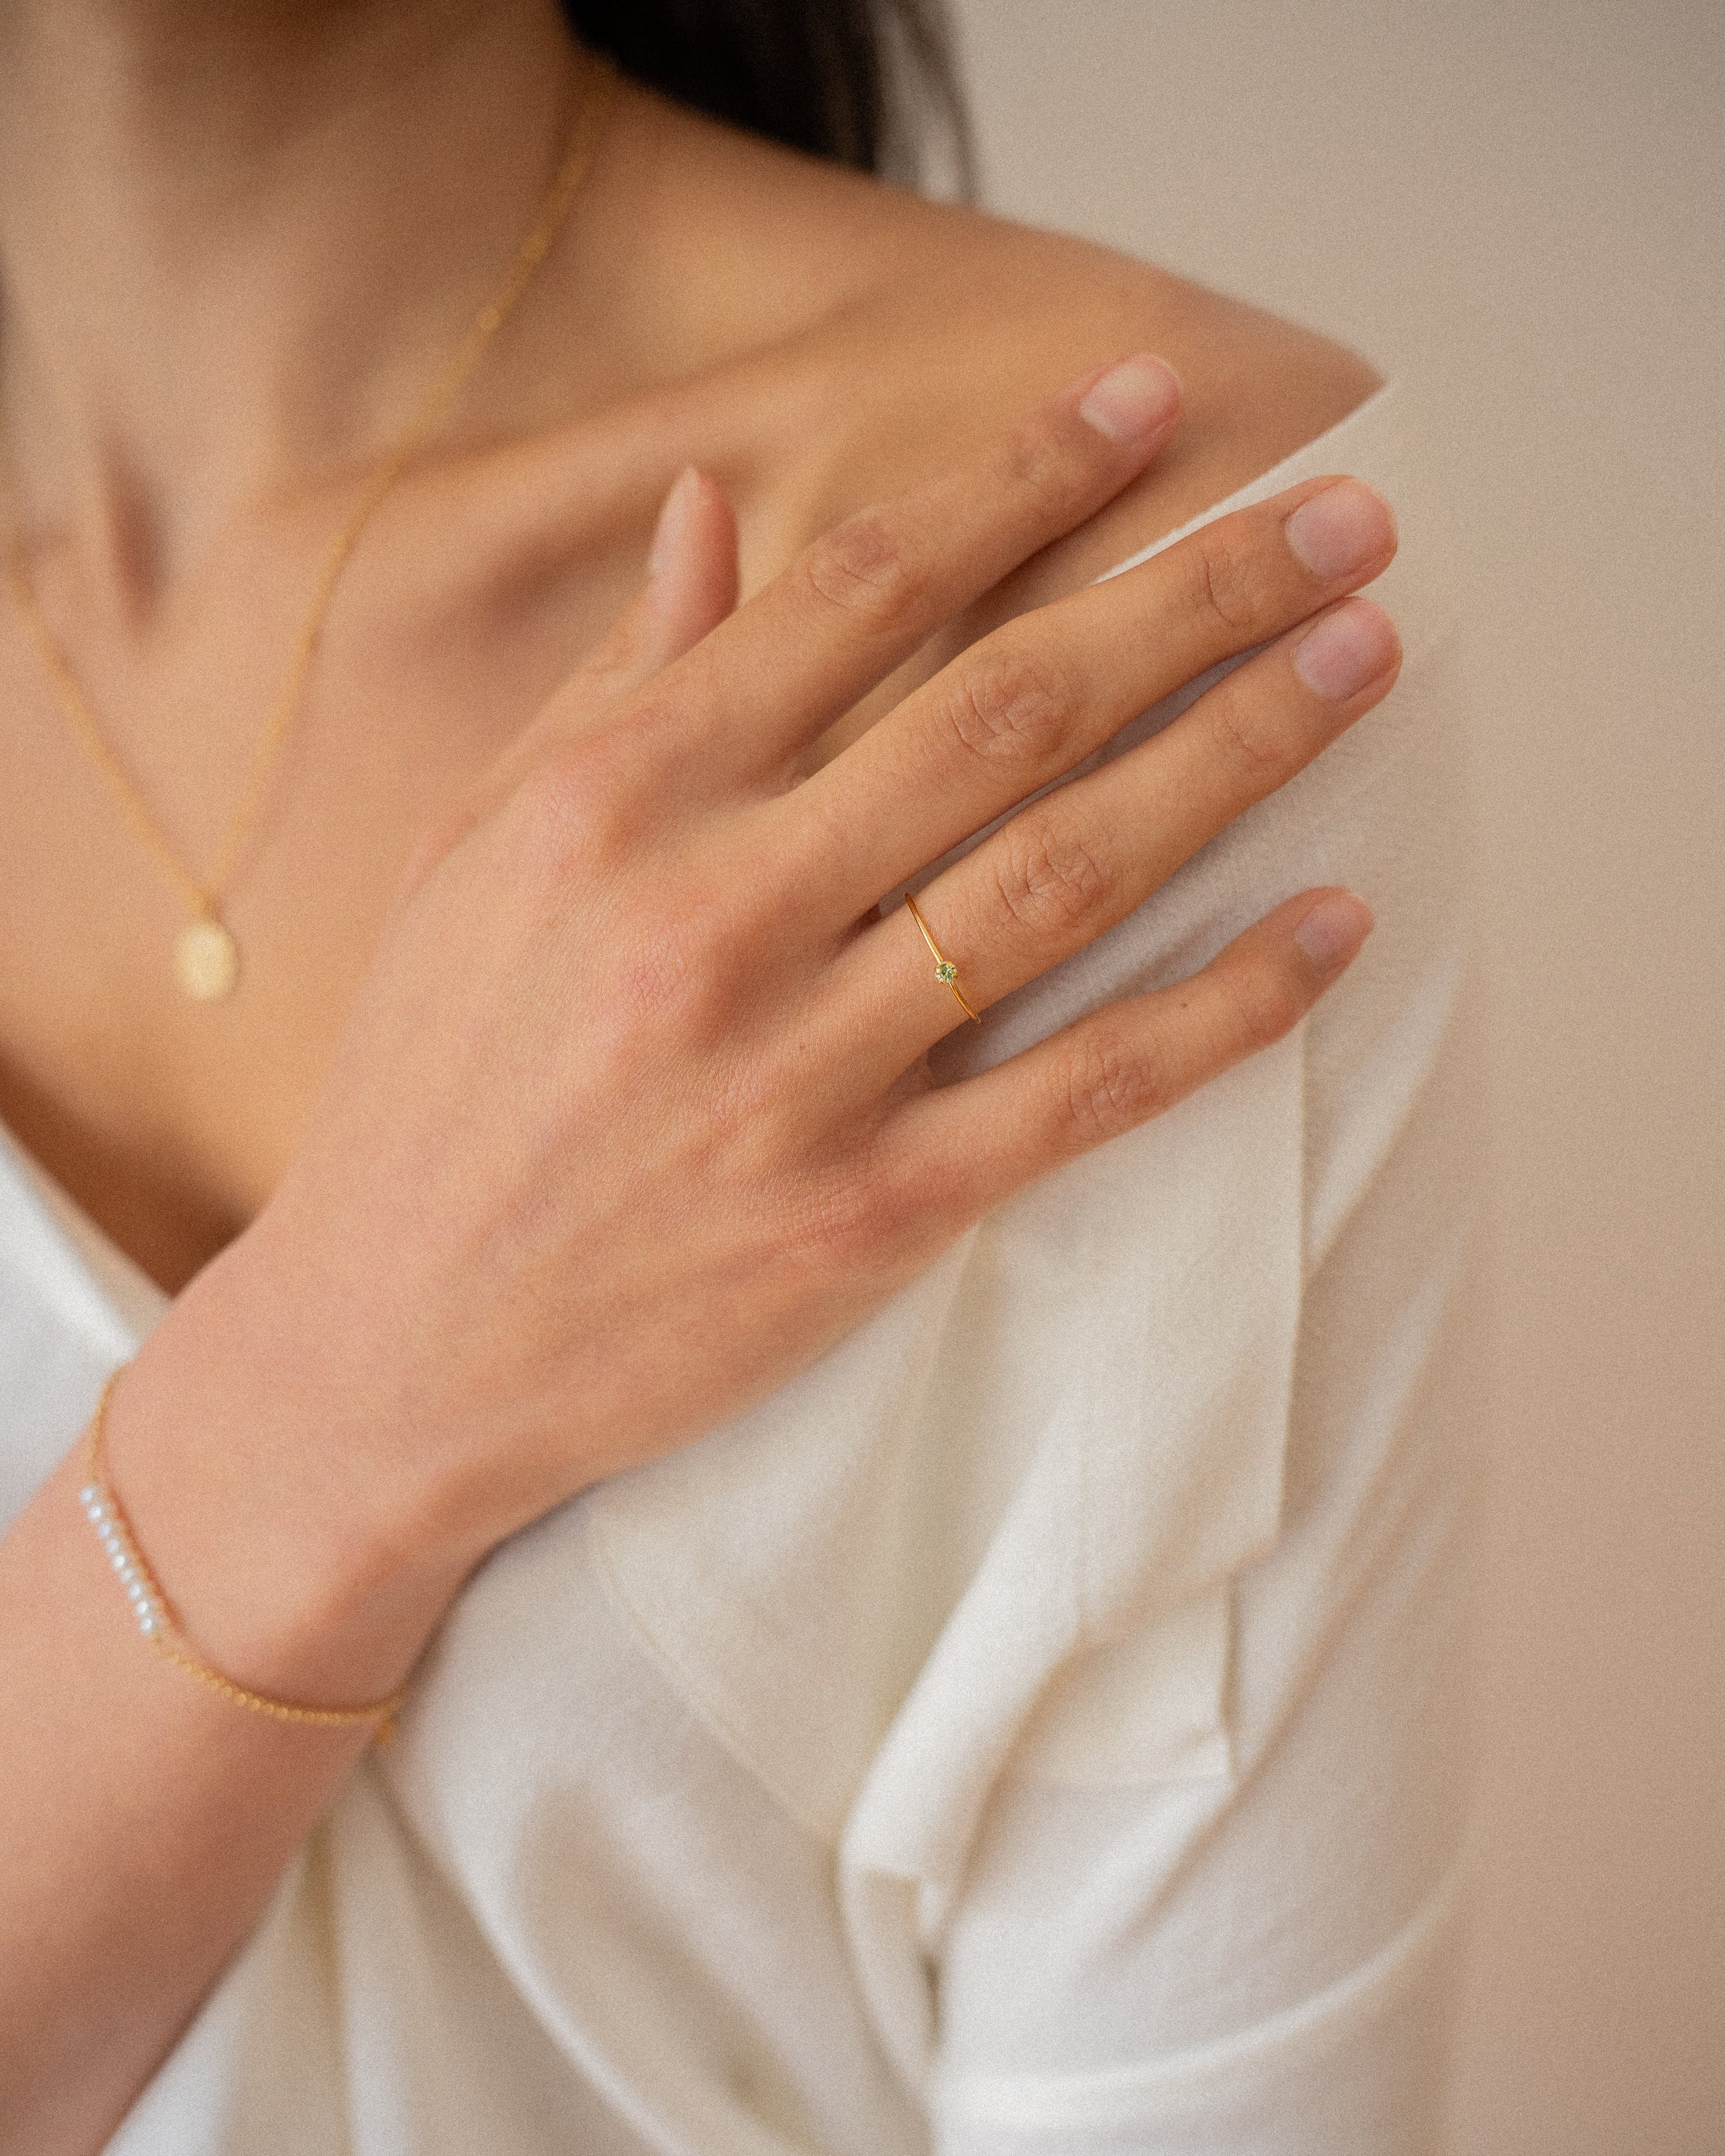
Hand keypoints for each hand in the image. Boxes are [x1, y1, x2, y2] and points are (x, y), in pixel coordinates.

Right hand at [110, 355, 1398, 1702]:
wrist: (389, 1345)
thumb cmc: (434, 1079)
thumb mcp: (486, 852)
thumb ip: (621, 682)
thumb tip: (715, 509)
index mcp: (617, 801)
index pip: (861, 591)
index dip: (1023, 481)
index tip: (1150, 400)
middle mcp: (715, 913)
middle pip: (1005, 710)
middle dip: (1194, 595)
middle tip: (1345, 523)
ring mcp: (800, 1070)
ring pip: (1068, 875)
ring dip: (1237, 752)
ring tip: (1362, 660)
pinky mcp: (867, 1213)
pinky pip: (1084, 1090)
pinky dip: (1224, 1006)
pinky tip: (1334, 925)